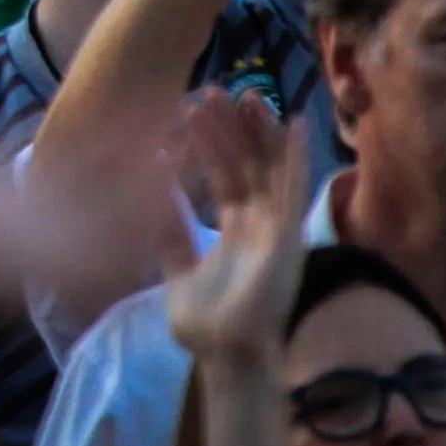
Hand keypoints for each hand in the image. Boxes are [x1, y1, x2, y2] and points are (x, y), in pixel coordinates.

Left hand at [159, 90, 308, 368]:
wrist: (224, 356)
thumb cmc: (204, 325)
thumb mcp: (177, 269)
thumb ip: (169, 234)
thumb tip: (150, 199)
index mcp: (234, 233)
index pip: (222, 177)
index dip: (209, 144)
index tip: (192, 109)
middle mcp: (260, 226)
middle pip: (247, 166)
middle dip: (233, 129)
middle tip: (216, 89)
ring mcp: (277, 230)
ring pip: (268, 169)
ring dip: (259, 132)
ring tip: (248, 92)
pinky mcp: (290, 237)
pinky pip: (294, 189)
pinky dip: (295, 155)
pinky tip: (293, 121)